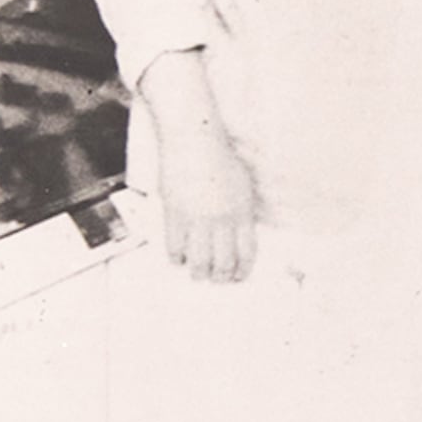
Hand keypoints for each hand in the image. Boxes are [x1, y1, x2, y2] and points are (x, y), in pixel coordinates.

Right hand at [137, 53, 256, 283]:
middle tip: (216, 280)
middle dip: (221, 277)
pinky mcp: (175, 214)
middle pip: (223, 262)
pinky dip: (177, 258)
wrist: (194, 140)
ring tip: (197, 273)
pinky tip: (179, 259)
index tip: (237, 278)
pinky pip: (175, 247)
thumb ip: (242, 211)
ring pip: (199, 261)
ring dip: (198, 272)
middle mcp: (222, 219)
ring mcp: (198, 218)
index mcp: (243, 212)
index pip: (247, 252)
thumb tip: (239, 237)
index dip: (242, 270)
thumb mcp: (242, 184)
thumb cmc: (220, 158)